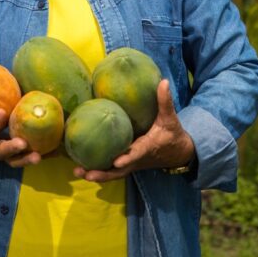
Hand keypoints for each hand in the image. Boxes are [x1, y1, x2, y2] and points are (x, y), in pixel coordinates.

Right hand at [0, 90, 37, 166]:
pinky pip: (21, 159)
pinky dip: (31, 158)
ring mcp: (0, 156)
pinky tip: (47, 153)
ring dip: (25, 159)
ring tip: (38, 156)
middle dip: (11, 148)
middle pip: (1, 153)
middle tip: (22, 143)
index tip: (1, 111)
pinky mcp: (9, 157)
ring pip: (13, 161)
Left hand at [74, 79, 194, 182]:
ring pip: (114, 173)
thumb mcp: (170, 118)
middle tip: (86, 174)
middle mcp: (138, 159)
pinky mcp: (128, 164)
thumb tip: (163, 81)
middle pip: (119, 170)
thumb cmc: (173, 134)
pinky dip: (99, 170)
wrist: (179, 153)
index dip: (127, 158)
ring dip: (97, 175)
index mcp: (148, 148)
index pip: (137, 154)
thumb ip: (165, 101)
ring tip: (78, 172)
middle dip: (103, 174)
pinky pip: (112, 170)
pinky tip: (82, 167)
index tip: (116, 161)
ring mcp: (132, 164)